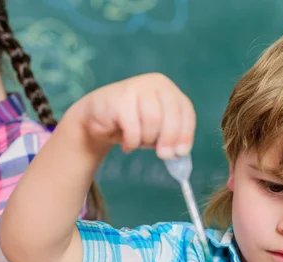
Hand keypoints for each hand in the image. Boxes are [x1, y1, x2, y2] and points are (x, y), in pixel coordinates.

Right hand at [74, 73, 195, 158]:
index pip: (185, 111)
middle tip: (163, 155)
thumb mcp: (157, 130)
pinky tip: (126, 145)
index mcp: (168, 89)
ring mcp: (136, 88)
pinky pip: (134, 128)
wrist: (96, 117)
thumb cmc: (133, 124)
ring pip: (153, 121)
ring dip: (147, 140)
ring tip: (138, 143)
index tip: (181, 153)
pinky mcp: (119, 99)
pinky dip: (132, 142)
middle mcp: (155, 83)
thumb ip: (170, 139)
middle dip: (169, 139)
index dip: (186, 134)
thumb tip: (179, 153)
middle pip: (172, 115)